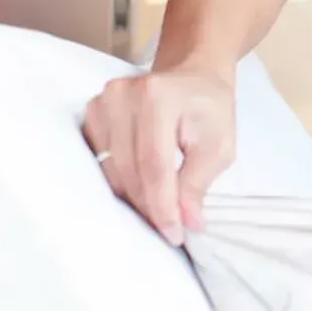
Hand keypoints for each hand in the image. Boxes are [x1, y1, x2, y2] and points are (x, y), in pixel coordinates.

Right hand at [83, 67, 236, 244]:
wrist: (193, 76)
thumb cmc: (209, 110)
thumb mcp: (219, 146)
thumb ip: (198, 183)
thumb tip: (188, 222)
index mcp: (158, 97)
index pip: (154, 164)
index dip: (163, 205)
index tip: (174, 235)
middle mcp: (124, 95)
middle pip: (129, 170)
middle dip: (149, 206)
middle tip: (170, 229)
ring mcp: (103, 102)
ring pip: (111, 170)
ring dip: (134, 197)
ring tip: (158, 210)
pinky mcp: (93, 112)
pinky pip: (100, 160)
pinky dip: (119, 181)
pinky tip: (139, 189)